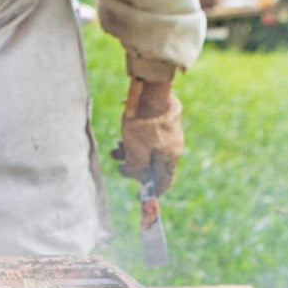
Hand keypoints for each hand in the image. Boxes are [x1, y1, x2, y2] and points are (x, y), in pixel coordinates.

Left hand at [110, 78, 184, 194]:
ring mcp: (168, 133)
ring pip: (148, 150)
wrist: (150, 91)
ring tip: (115, 151)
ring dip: (131, 153)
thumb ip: (136, 169)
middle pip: (153, 165)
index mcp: (170, 158)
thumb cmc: (143, 124)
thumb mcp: (136, 152)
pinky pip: (148, 138)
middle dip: (134, 167)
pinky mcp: (160, 122)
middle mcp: (172, 147)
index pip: (165, 182)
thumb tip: (134, 177)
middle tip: (120, 166)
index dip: (153, 190)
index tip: (142, 196)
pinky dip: (135, 141)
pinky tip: (122, 136)